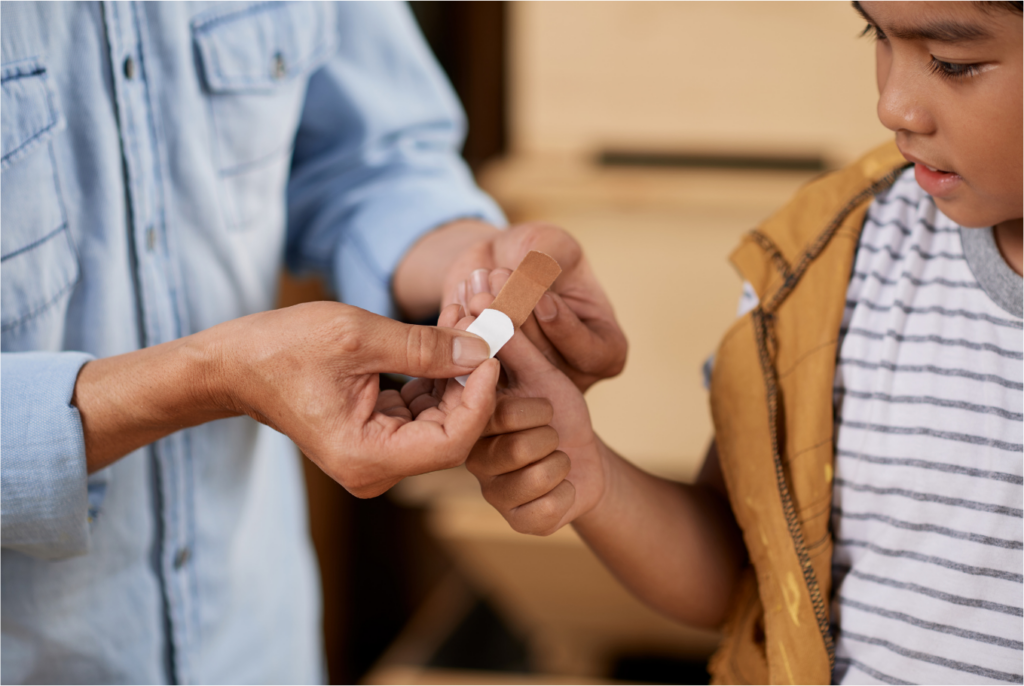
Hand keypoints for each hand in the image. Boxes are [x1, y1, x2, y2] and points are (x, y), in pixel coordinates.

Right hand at [75, 301, 498, 497]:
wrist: (236, 365)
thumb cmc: (282, 350)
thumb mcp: (357, 337)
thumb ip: (423, 347)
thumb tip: (480, 348)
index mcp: (367, 457)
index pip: (452, 441)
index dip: (481, 398)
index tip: (491, 352)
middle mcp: (377, 468)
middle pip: (453, 431)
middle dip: (473, 378)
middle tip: (486, 325)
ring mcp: (379, 455)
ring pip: (442, 417)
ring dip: (458, 369)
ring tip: (467, 318)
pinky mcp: (380, 435)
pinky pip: (423, 409)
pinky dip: (438, 373)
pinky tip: (448, 332)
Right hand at [402, 300, 606, 534]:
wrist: (587, 456)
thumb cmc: (558, 409)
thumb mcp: (540, 371)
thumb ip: (511, 340)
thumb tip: (481, 295)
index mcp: (472, 420)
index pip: (485, 412)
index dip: (517, 407)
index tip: (544, 403)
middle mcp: (474, 458)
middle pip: (511, 445)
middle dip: (548, 430)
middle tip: (552, 425)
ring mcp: (494, 492)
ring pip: (531, 477)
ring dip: (560, 460)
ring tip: (558, 453)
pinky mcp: (519, 519)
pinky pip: (544, 511)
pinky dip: (566, 494)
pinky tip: (563, 485)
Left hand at [444, 222, 626, 391]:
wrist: (494, 263)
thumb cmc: (537, 252)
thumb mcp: (553, 245)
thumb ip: (550, 262)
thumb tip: (531, 283)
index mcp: (604, 349)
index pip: (591, 352)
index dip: (564, 326)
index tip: (542, 298)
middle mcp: (570, 375)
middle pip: (545, 362)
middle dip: (519, 318)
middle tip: (498, 276)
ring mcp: (528, 384)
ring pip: (508, 367)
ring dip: (489, 324)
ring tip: (478, 284)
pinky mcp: (489, 382)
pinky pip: (474, 368)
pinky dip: (465, 333)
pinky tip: (460, 303)